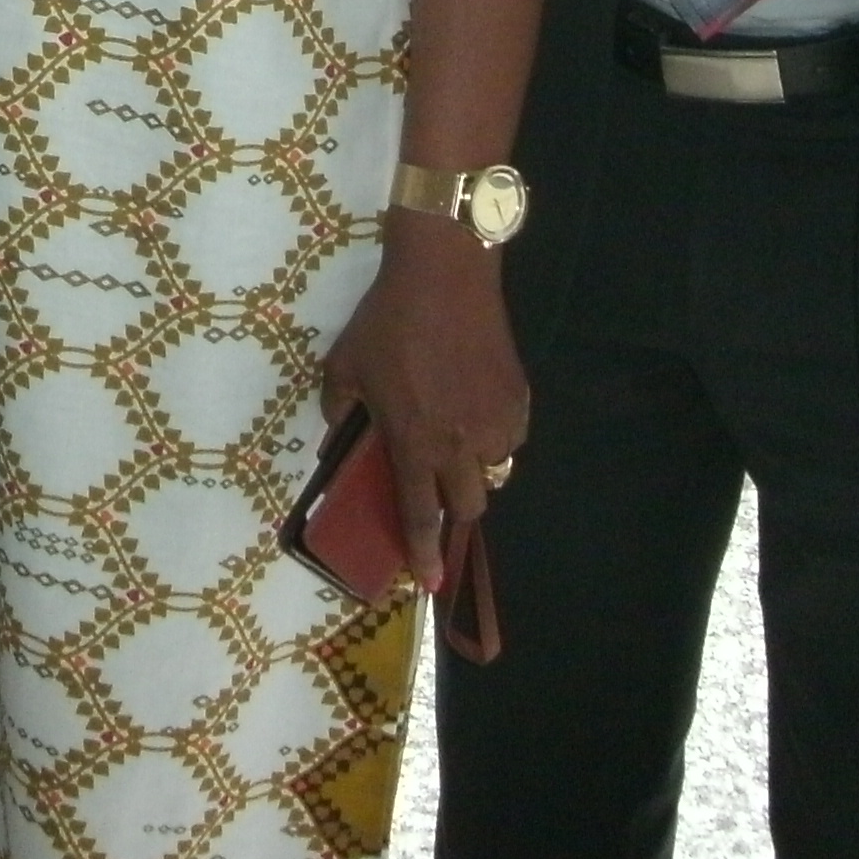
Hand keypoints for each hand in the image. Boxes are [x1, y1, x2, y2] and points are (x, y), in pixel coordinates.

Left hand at [319, 217, 528, 587]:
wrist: (444, 276)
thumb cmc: (388, 321)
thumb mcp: (345, 365)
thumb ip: (339, 408)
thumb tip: (340, 432)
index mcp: (414, 443)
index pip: (420, 514)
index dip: (424, 553)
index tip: (428, 582)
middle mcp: (460, 445)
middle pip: (469, 505)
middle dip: (453, 510)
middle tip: (436, 487)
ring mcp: (495, 422)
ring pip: (494, 470)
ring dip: (474, 466)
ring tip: (454, 436)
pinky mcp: (519, 399)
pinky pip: (510, 436)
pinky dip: (495, 434)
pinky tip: (476, 408)